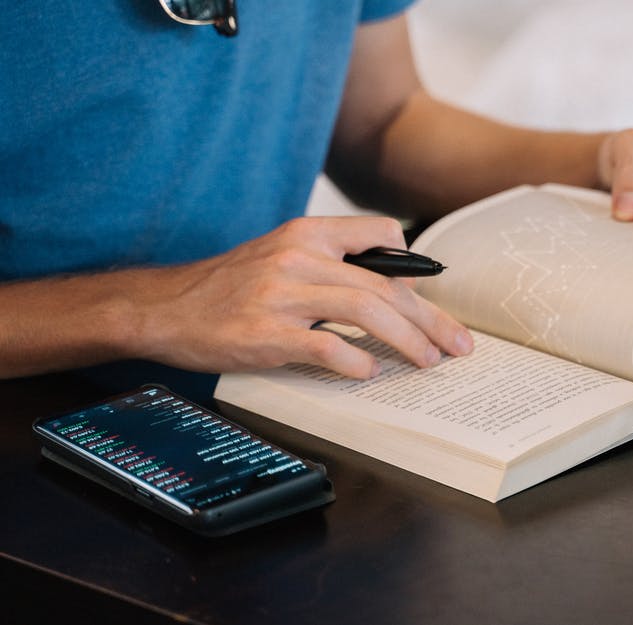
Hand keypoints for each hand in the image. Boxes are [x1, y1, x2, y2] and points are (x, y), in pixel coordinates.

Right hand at [135, 216, 472, 377]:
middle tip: (458, 344)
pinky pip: (326, 346)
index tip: (430, 300)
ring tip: (428, 361)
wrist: (164, 307)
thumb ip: (332, 263)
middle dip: (431, 319)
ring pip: (367, 312)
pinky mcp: (266, 333)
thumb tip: (393, 293)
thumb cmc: (231, 286)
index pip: (381, 234)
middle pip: (386, 285)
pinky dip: (355, 361)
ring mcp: (282, 295)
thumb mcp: (282, 255)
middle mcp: (299, 258)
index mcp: (307, 233)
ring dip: (407, 341)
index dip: (414, 268)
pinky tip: (369, 372)